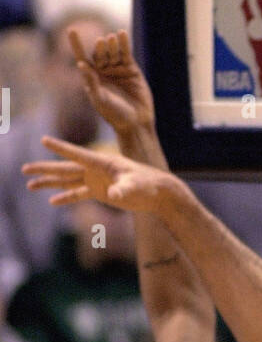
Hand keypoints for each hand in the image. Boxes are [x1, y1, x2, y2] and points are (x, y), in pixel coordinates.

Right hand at [22, 137, 171, 213]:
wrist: (158, 193)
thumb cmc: (148, 185)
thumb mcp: (135, 186)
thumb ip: (123, 189)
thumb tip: (113, 194)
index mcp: (103, 162)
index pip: (77, 154)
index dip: (61, 148)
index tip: (44, 140)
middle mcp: (95, 169)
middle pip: (65, 167)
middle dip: (44, 168)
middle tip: (25, 169)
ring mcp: (96, 179)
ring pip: (67, 180)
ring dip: (49, 183)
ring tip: (29, 185)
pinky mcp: (99, 191)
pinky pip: (78, 194)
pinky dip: (65, 197)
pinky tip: (52, 201)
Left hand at [69, 28, 154, 135]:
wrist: (136, 122)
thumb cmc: (115, 115)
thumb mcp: (100, 99)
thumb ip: (91, 82)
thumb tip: (80, 64)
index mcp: (91, 79)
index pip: (82, 57)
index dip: (76, 44)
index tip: (71, 30)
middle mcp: (103, 72)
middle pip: (99, 54)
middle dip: (99, 48)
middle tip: (101, 42)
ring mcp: (117, 70)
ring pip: (112, 52)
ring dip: (111, 45)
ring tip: (111, 39)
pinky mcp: (131, 70)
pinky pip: (126, 53)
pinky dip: (124, 43)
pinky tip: (122, 33)